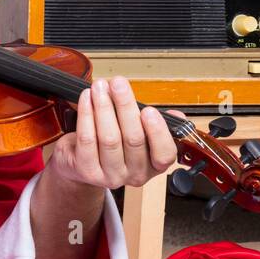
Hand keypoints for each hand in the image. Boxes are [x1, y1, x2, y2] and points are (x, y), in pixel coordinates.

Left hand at [44, 76, 179, 189]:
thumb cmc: (118, 142)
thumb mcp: (143, 134)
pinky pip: (87, 140)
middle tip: (118, 83)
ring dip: (103, 107)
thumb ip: (158, 124)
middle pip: (133, 139)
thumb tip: (175, 115)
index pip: (164, 154)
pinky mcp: (87, 171)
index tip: (149, 110)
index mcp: (154, 165)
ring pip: (109, 138)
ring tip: (100, 87)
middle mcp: (135, 174)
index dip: (157, 132)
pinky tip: (87, 99)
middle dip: (125, 106)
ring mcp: (110, 175)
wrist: (83, 163)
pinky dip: (86, 115)